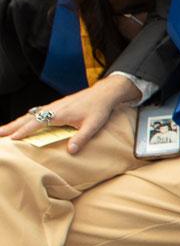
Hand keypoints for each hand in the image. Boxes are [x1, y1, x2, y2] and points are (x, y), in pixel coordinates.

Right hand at [0, 77, 139, 151]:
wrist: (103, 94)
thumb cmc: (99, 109)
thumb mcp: (93, 125)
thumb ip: (82, 138)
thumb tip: (71, 151)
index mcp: (59, 114)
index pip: (36, 123)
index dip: (23, 131)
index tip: (11, 139)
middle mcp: (52, 109)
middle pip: (27, 119)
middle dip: (11, 127)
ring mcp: (52, 107)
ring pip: (29, 115)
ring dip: (15, 123)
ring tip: (2, 131)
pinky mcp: (55, 106)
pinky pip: (35, 113)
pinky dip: (25, 119)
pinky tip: (21, 124)